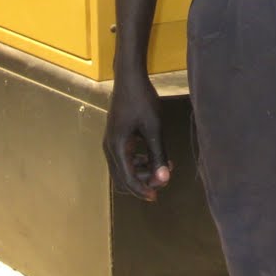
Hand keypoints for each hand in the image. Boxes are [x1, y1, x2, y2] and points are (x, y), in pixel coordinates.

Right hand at [104, 70, 170, 200]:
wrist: (129, 78)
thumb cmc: (142, 100)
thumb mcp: (154, 128)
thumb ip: (158, 154)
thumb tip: (164, 178)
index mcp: (117, 147)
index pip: (127, 178)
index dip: (142, 190)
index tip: (156, 197)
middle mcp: (110, 148)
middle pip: (123, 177)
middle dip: (143, 182)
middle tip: (164, 179)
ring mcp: (111, 142)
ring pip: (124, 168)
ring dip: (142, 172)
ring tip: (165, 167)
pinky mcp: (117, 137)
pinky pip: (125, 158)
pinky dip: (139, 162)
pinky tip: (154, 156)